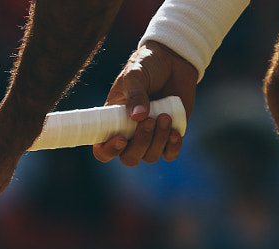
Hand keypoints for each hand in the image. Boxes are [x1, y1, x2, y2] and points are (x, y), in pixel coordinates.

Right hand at [94, 40, 198, 166]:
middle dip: (140, 144)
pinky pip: (170, 154)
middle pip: (129, 158)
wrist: (173, 59)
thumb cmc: (147, 65)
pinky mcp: (170, 135)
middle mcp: (130, 134)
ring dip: (158, 140)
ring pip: (150, 156)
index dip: (108, 151)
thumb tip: (138, 117)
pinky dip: (172, 147)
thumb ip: (135, 94)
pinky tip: (175, 132)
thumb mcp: (135, 75)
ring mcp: (150, 136)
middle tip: (149, 121)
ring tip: (165, 116)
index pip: (103, 150)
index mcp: (113, 122)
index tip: (121, 139)